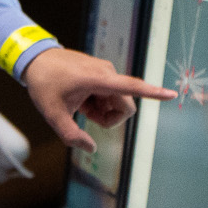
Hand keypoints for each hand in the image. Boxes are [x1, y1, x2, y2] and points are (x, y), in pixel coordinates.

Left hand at [21, 47, 175, 148]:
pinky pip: (110, 94)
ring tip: (80, 106)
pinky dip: (99, 102)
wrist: (36, 59)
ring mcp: (106, 71)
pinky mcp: (103, 71)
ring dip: (103, 110)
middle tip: (87, 117)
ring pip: (117, 101)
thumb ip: (71, 136)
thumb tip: (91, 148)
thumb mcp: (53, 115)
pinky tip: (81, 99)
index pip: (132, 87)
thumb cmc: (44, 84)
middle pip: (125, 105)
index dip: (153, 93)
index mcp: (98, 79)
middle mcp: (107, 72)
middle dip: (110, 117)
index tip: (171, 94)